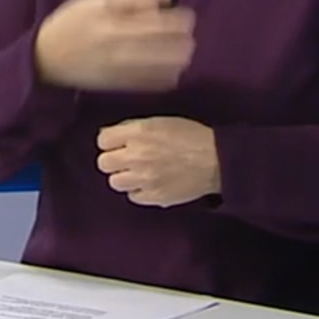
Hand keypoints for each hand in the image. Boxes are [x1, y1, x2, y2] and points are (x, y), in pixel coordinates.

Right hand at [33, 0, 193, 91]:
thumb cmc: (74, 21)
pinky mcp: (116, 83)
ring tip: (185, 53)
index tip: (188, 16)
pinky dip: (164, 79)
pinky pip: (146, 83)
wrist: (46, 56)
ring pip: (155, 65)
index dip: (175, 18)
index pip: (152, 17)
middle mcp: (115, 42)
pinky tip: (173, 73)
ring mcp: (116, 65)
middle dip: (180, 38)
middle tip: (189, 33)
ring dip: (176, 59)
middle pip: (157, 41)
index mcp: (110, 18)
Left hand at [96, 117, 220, 206]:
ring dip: (124, 177)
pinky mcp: (154, 197)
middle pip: (104, 163)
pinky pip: (133, 196)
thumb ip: (132, 128)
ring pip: (115, 182)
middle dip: (114, 160)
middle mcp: (136, 156)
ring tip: (138, 172)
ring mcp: (144, 179)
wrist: (216, 160)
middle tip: (127, 159)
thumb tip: (110, 135)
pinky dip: (138, 191)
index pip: (102, 140)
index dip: (110, 141)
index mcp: (138, 133)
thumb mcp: (159, 121)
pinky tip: (149, 183)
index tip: (118, 143)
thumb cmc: (191, 136)